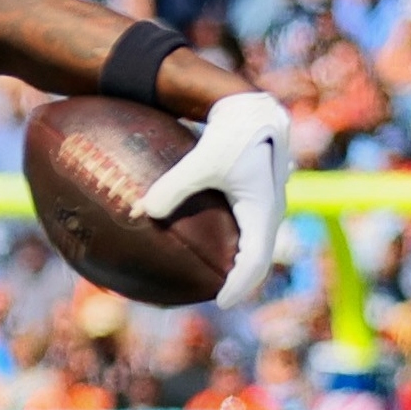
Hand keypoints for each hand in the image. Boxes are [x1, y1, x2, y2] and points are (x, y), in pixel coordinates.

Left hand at [138, 91, 290, 308]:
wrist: (252, 107)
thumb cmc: (232, 133)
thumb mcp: (202, 160)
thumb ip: (173, 186)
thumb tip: (142, 212)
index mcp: (264, 211)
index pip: (255, 261)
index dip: (239, 284)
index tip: (221, 302)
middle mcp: (269, 211)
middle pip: (256, 258)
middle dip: (238, 280)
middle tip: (213, 297)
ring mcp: (263, 203)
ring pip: (251, 243)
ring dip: (235, 263)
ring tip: (210, 278)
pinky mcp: (253, 194)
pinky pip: (243, 227)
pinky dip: (228, 241)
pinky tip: (200, 241)